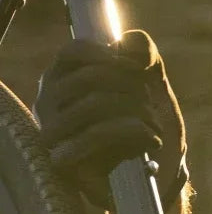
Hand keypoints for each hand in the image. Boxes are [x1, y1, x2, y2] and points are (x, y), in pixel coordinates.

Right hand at [35, 29, 186, 213]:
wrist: (159, 173)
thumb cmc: (148, 125)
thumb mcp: (152, 85)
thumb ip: (144, 57)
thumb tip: (130, 40)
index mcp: (64, 79)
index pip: (75, 51)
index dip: (112, 56)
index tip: (139, 69)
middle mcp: (50, 103)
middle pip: (93, 76)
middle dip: (135, 89)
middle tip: (149, 107)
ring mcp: (52, 132)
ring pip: (96, 103)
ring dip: (140, 113)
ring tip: (153, 128)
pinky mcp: (63, 161)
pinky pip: (96, 133)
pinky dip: (134, 132)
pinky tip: (151, 141)